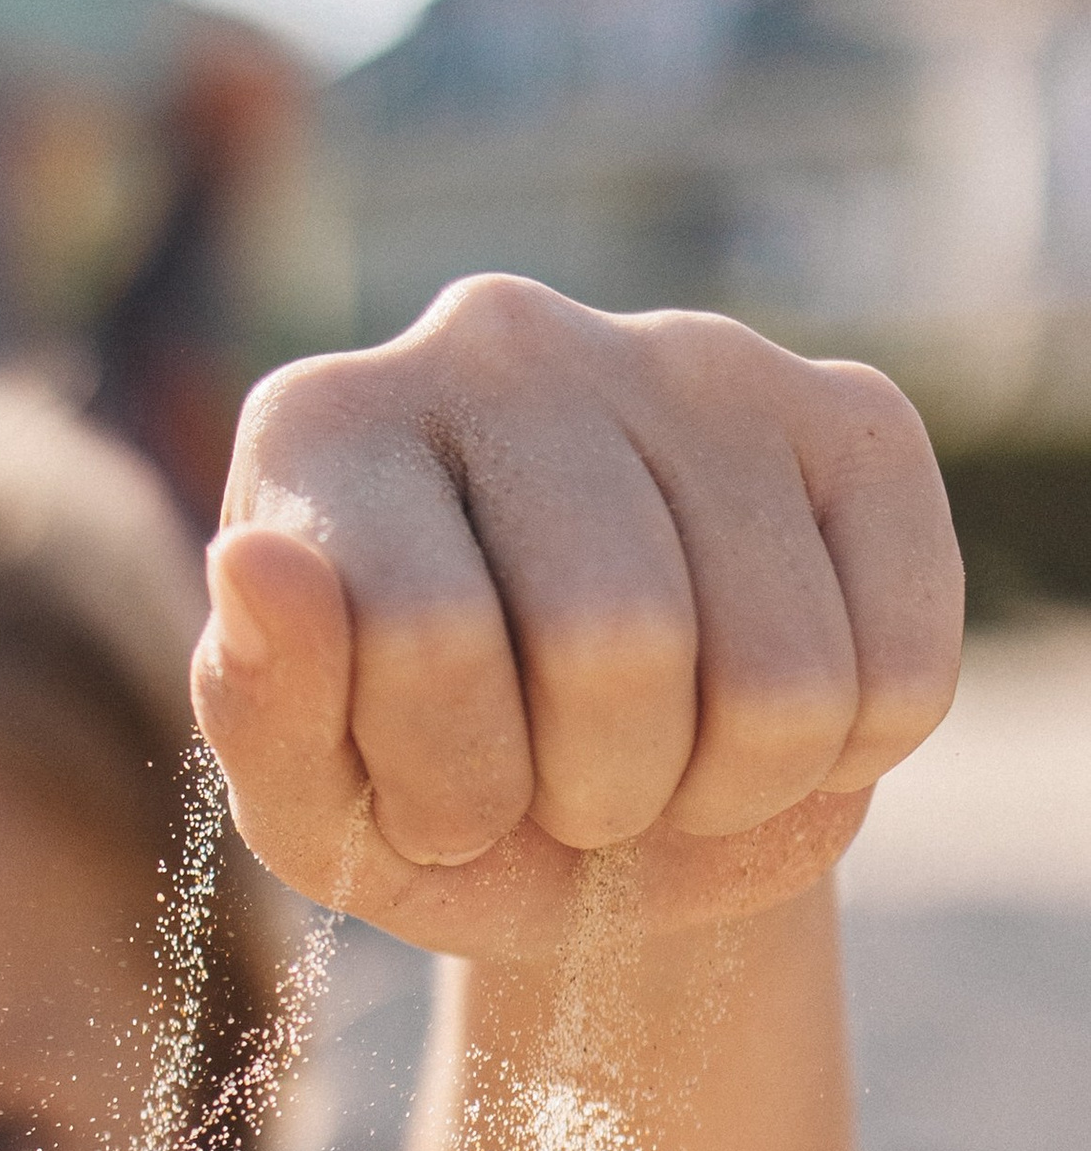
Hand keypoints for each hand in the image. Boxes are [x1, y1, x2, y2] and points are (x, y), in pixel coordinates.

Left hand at [192, 277, 961, 956]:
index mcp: (323, 425)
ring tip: (653, 769)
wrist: (595, 812)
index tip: (432, 811)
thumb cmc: (423, 797)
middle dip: (594, 796)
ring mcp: (687, 353)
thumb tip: (255, 563)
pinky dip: (834, 762)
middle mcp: (498, 338)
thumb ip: (261, 710)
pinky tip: (753, 723)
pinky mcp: (852, 414)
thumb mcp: (317, 807)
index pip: (430, 634)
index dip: (449, 793)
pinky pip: (895, 663)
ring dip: (717, 793)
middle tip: (560, 799)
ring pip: (777, 671)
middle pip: (618, 639)